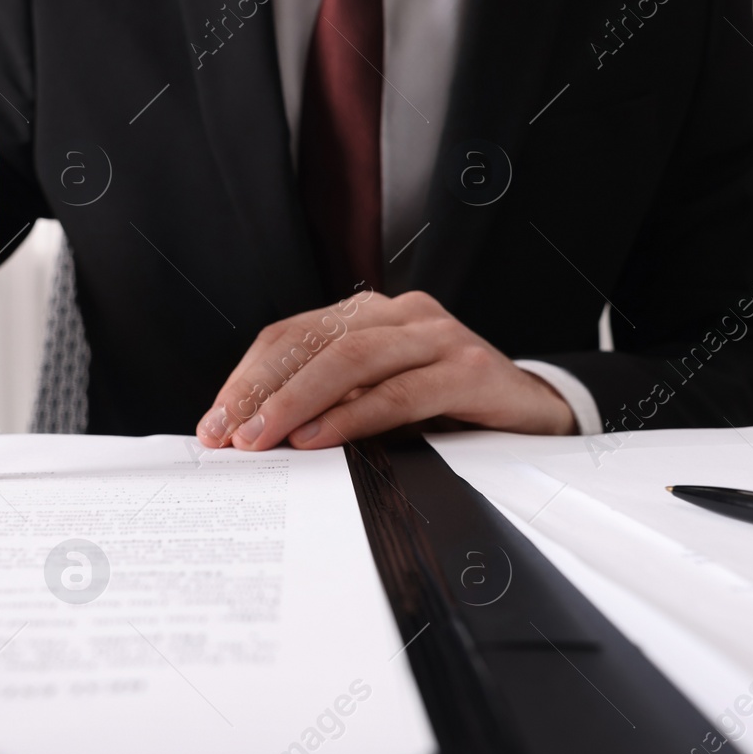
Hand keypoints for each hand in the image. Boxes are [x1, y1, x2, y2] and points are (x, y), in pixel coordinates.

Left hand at [195, 291, 576, 450]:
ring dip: (296, 402)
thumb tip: (251, 434)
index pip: (292, 335)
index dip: (247, 377)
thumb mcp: (380, 402)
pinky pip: (400, 392)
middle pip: (313, 342)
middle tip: (227, 435)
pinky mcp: (470, 370)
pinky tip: (319, 437)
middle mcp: (403, 314)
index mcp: (372, 315)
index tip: (215, 422)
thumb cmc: (450, 411)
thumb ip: (329, 404)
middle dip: (260, 390)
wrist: (537, 414)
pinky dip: (353, 416)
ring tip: (262, 438)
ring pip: (351, 360)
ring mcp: (439, 337)